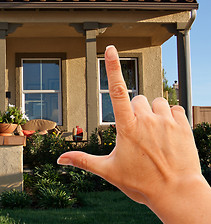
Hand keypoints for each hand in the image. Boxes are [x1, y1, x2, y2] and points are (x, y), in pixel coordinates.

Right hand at [58, 45, 210, 222]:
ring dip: (153, 112)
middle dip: (134, 111)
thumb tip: (60, 160)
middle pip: (137, 99)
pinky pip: (175, 108)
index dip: (112, 67)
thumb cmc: (142, 183)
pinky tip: (168, 133)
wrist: (177, 193)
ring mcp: (167, 121)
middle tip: (137, 133)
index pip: (116, 90)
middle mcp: (147, 119)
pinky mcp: (184, 125)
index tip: (110, 49)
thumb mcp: (109, 172)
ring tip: (154, 133)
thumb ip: (83, 161)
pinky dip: (169, 116)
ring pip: (156, 101)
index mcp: (127, 127)